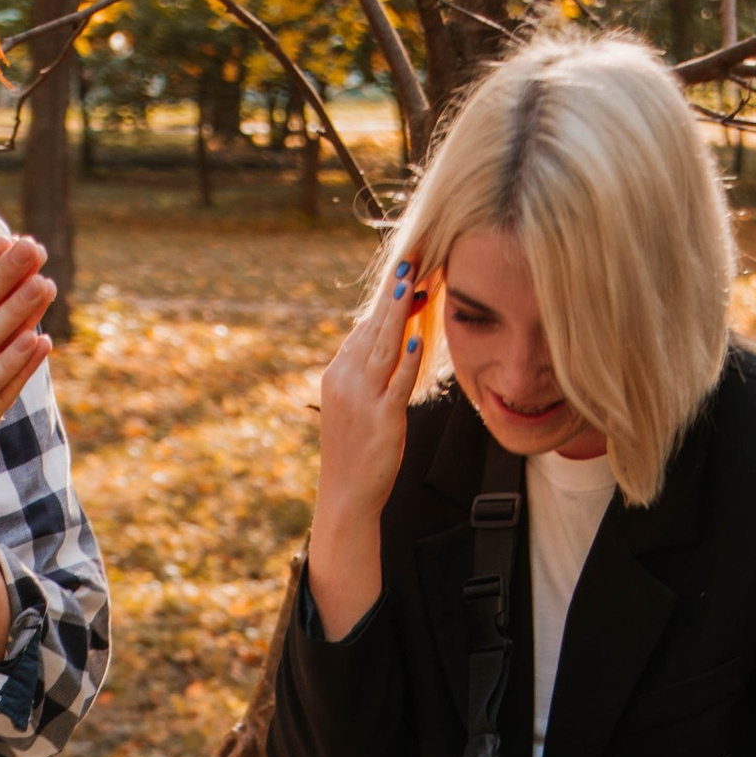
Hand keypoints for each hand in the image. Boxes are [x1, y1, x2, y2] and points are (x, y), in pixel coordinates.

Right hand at [308, 258, 428, 639]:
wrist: (345, 498)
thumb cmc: (356, 452)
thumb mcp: (357, 405)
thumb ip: (372, 372)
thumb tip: (395, 340)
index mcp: (337, 373)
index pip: (363, 326)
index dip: (385, 298)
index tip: (405, 269)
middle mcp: (344, 380)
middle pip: (373, 328)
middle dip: (394, 294)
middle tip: (413, 258)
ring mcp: (360, 399)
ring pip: (382, 347)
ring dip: (399, 314)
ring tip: (414, 283)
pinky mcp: (380, 420)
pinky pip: (396, 383)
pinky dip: (407, 360)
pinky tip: (419, 338)